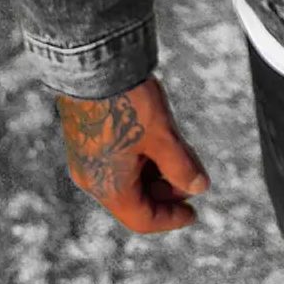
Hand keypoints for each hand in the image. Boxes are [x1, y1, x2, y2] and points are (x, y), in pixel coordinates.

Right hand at [55, 74, 210, 234]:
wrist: (93, 63)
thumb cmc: (128, 102)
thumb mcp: (163, 137)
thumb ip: (182, 167)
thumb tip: (199, 188)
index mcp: (108, 187)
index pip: (143, 219)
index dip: (171, 219)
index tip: (194, 213)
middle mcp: (92, 178)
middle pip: (134, 200)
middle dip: (166, 192)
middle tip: (192, 178)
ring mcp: (85, 159)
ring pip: (125, 179)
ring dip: (155, 174)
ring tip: (181, 154)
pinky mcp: (85, 139)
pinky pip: (116, 162)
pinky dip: (140, 159)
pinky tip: (160, 141)